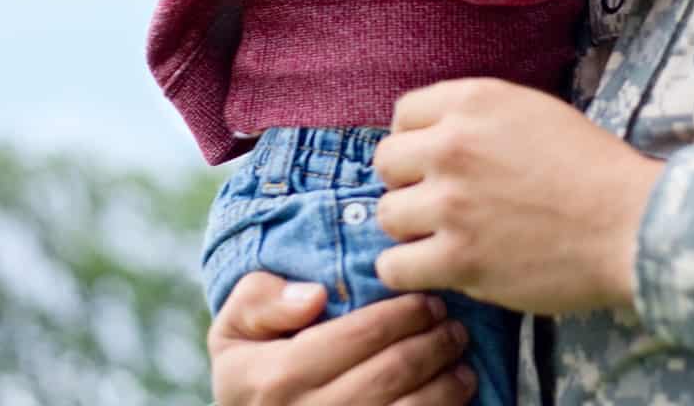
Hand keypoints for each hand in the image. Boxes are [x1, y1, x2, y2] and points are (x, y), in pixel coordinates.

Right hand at [208, 271, 474, 404]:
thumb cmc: (249, 372)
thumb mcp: (234, 331)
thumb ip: (261, 300)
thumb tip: (316, 297)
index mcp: (274, 376)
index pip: (357, 335)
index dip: (402, 314)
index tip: (427, 302)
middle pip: (391, 373)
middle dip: (433, 343)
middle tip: (453, 326)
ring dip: (446, 384)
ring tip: (460, 362)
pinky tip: (453, 398)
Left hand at [373, 78, 662, 314]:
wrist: (630, 224)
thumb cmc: (593, 168)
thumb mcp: (533, 112)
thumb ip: (477, 118)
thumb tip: (434, 137)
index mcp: (473, 101)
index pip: (403, 114)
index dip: (417, 140)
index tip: (435, 162)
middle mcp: (453, 146)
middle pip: (387, 164)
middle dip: (408, 182)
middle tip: (439, 201)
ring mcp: (451, 204)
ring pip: (387, 215)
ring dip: (411, 228)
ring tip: (443, 236)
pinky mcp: (458, 259)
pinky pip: (395, 267)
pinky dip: (408, 271)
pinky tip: (434, 268)